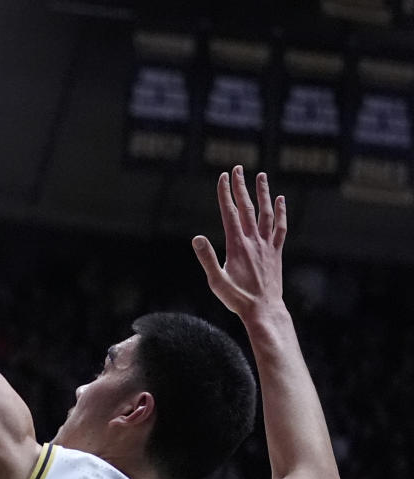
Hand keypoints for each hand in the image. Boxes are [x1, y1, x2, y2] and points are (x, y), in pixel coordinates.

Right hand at [192, 167, 286, 320]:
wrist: (264, 310)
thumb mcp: (216, 282)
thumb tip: (197, 238)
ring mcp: (267, 245)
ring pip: (266, 213)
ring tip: (260, 176)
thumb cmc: (238, 299)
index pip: (229, 213)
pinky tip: (281, 200)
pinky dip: (281, 213)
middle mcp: (253, 241)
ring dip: (263, 193)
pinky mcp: (276, 252)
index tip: (223, 177)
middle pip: (246, 208)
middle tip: (238, 168)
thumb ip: (206, 259)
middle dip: (241, 187)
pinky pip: (280, 228)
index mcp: (237, 245)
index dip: (225, 194)